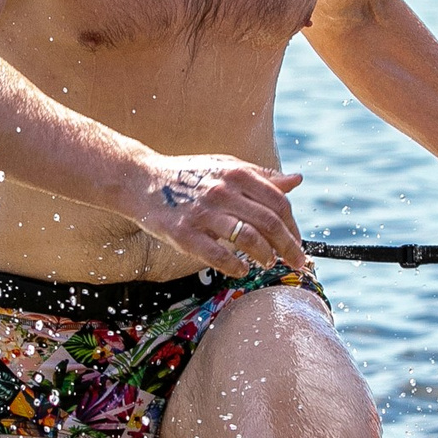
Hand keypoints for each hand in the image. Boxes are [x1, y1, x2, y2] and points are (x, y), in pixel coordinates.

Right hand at [133, 154, 307, 275]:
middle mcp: (222, 191)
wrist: (140, 180)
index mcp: (236, 173)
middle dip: (289, 246)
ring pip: (248, 238)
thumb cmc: (188, 176)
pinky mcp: (183, 233)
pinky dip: (235, 266)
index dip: (293, 225)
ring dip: (265, 256)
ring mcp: (203, 213)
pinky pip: (217, 255)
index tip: (297, 241)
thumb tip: (297, 180)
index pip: (278, 201)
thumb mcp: (225, 167)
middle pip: (269, 222)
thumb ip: (262, 176)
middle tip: (297, 262)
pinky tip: (242, 270)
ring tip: (269, 263)